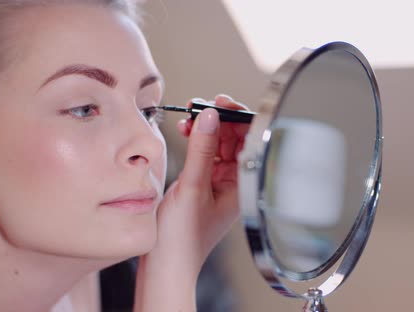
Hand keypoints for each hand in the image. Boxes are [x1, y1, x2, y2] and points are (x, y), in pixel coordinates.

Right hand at [134, 95, 248, 311]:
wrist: (165, 263)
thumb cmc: (182, 239)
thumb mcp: (192, 186)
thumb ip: (202, 149)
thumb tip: (209, 116)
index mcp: (242, 186)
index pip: (248, 142)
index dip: (238, 118)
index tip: (221, 103)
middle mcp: (233, 183)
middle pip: (233, 140)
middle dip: (219, 120)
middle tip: (201, 107)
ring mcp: (218, 183)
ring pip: (217, 145)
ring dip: (206, 130)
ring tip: (190, 120)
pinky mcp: (202, 185)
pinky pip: (204, 155)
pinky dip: (196, 142)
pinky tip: (186, 134)